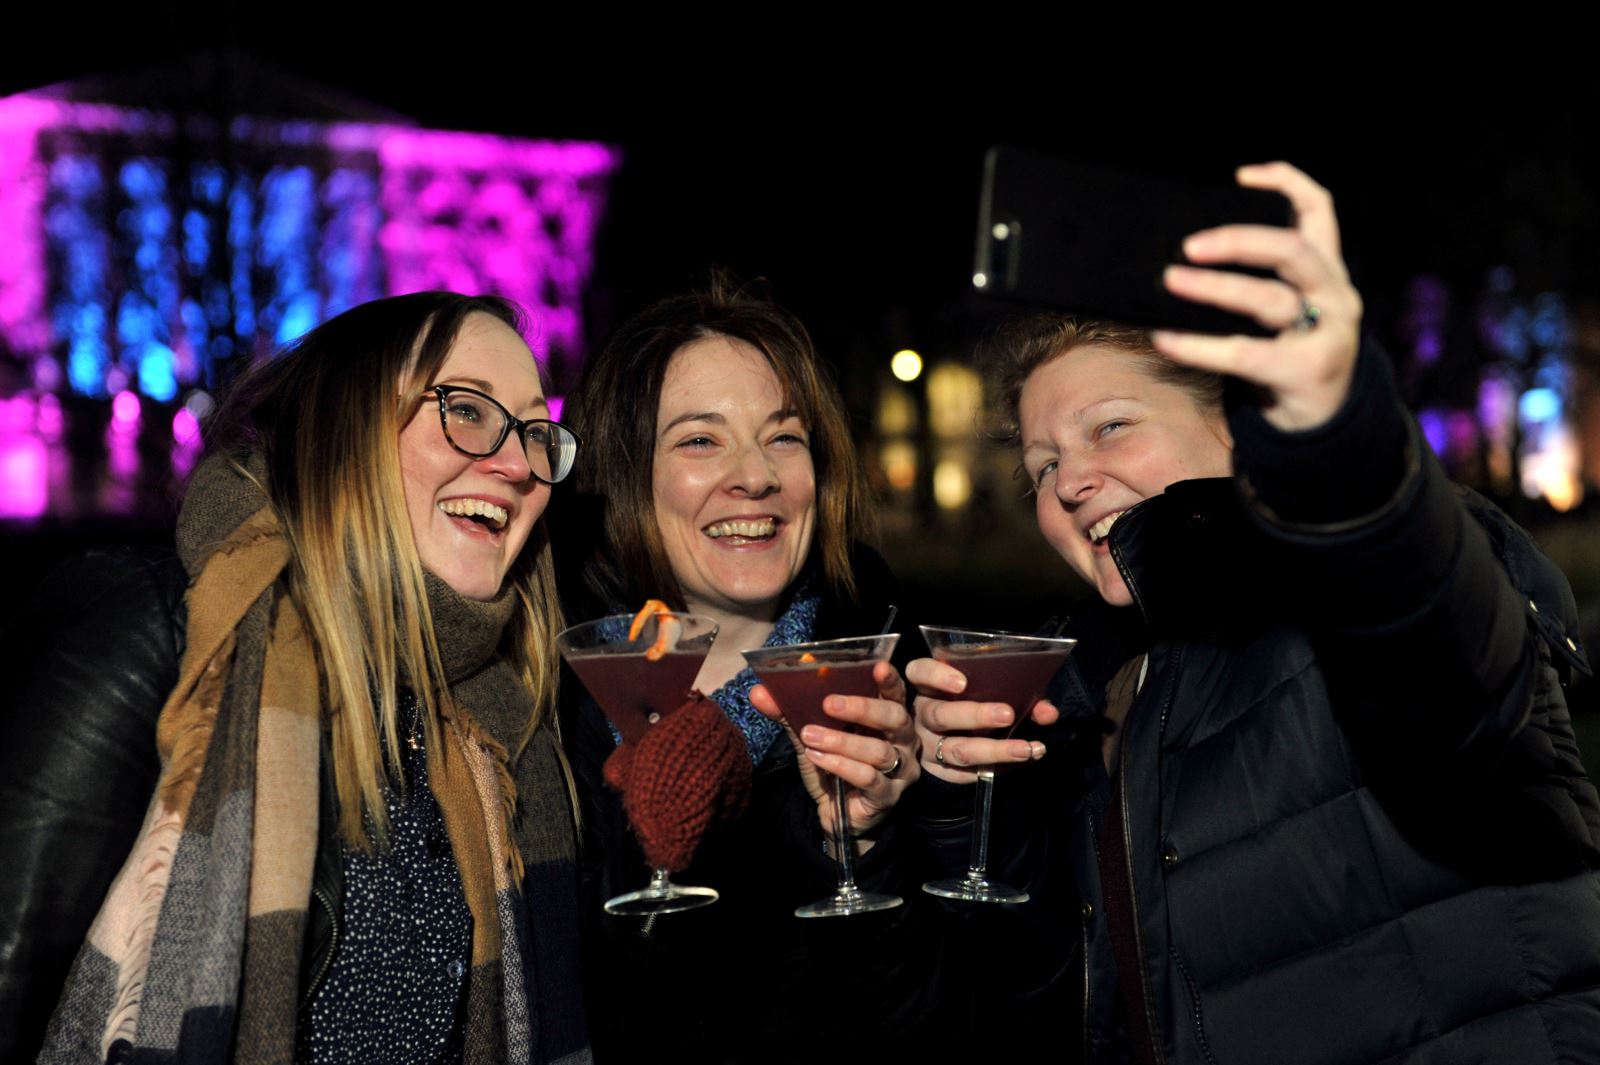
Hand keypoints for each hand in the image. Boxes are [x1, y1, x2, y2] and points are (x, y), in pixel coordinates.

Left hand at [750, 660, 918, 839]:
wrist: (838, 816)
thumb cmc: (832, 767)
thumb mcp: (811, 736)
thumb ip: (790, 714)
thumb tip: (758, 692)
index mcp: (888, 720)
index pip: (896, 695)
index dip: (889, 680)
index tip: (877, 667)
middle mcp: (903, 742)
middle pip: (895, 718)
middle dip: (862, 708)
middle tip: (828, 704)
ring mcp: (900, 771)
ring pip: (879, 750)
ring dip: (842, 741)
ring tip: (811, 736)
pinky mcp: (888, 796)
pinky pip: (868, 778)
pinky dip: (840, 765)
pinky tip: (819, 758)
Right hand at [907, 657, 1055, 784]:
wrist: (948, 742)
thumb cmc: (971, 705)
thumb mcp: (985, 693)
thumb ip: (1016, 694)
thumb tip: (1048, 711)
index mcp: (929, 686)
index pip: (920, 673)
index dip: (937, 676)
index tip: (962, 682)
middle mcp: (923, 715)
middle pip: (940, 715)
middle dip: (975, 715)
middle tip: (1007, 714)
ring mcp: (929, 746)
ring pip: (956, 750)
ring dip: (994, 749)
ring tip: (1025, 748)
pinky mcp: (941, 772)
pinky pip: (967, 774)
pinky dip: (1000, 767)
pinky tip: (1023, 760)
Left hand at [1154, 161, 1362, 432]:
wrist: (1321, 418)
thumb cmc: (1287, 351)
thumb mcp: (1287, 307)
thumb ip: (1259, 278)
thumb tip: (1182, 255)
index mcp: (1326, 269)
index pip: (1319, 210)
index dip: (1285, 183)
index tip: (1241, 177)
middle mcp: (1334, 293)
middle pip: (1292, 250)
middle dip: (1239, 241)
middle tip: (1189, 245)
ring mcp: (1326, 332)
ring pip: (1270, 300)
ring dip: (1215, 288)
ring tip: (1171, 280)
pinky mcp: (1307, 370)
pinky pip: (1247, 354)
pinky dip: (1200, 346)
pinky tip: (1167, 338)